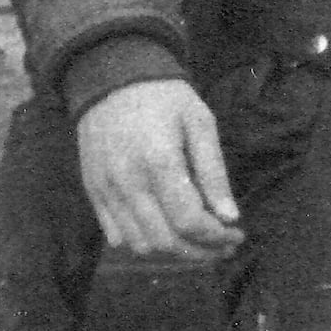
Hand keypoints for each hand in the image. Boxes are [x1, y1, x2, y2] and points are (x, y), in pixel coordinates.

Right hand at [75, 76, 241, 261]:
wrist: (111, 77)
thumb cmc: (164, 97)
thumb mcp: (200, 122)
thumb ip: (214, 172)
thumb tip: (230, 217)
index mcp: (159, 162)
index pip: (189, 221)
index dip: (217, 237)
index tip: (237, 236)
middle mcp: (127, 182)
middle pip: (165, 241)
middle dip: (200, 252)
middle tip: (223, 247)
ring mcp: (106, 190)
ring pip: (140, 245)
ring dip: (173, 253)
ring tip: (198, 244)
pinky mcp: (93, 192)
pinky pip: (116, 235)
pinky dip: (144, 243)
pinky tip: (166, 232)